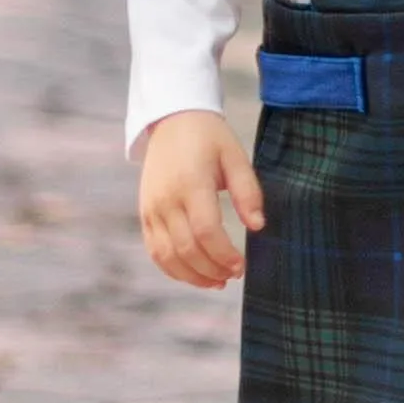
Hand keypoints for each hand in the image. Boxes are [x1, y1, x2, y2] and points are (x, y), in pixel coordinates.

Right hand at [138, 110, 264, 287]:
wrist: (172, 120)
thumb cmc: (210, 139)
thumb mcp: (236, 157)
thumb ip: (248, 192)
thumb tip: (258, 226)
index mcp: (191, 184)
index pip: (205, 231)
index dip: (224, 254)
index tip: (242, 266)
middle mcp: (166, 200)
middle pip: (186, 248)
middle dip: (212, 269)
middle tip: (235, 276)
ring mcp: (151, 209)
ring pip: (166, 255)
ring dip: (191, 275)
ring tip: (217, 282)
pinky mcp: (145, 214)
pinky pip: (154, 250)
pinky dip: (172, 268)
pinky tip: (194, 274)